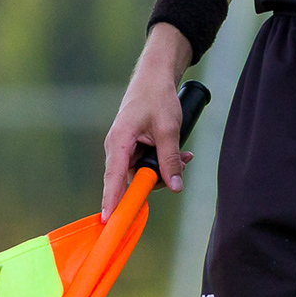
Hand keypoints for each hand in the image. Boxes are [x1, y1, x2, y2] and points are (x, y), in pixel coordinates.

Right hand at [100, 23, 193, 218]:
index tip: (109, 220)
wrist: (155, 75)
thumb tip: (175, 186)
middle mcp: (117, 147)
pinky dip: (163, 159)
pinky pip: (147, 160)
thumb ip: (170, 159)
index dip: (112, 201)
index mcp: (118, 142)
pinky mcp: (134, 145)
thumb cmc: (158, 97)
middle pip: (131, 179)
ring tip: (186, 156)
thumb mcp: (169, 129)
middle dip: (155, 180)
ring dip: (163, 168)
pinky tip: (183, 154)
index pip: (113, 179)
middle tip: (177, 174)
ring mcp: (125, 147)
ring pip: (142, 170)